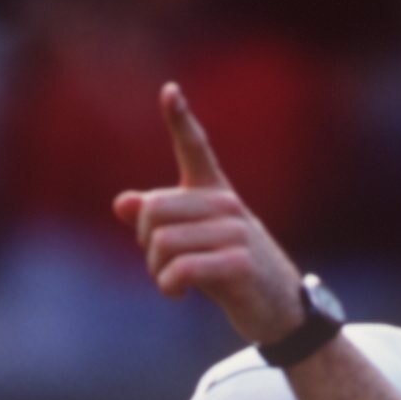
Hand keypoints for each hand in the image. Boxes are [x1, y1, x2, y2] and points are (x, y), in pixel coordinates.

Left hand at [114, 82, 303, 347]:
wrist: (279, 309)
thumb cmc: (230, 272)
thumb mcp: (193, 244)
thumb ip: (158, 222)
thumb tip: (121, 204)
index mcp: (214, 192)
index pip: (195, 147)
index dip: (179, 118)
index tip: (169, 90)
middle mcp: (226, 205)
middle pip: (154, 209)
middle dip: (144, 242)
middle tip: (159, 263)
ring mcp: (236, 232)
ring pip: (162, 242)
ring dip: (156, 271)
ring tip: (172, 282)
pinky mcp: (239, 264)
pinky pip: (182, 268)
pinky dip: (169, 285)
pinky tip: (176, 292)